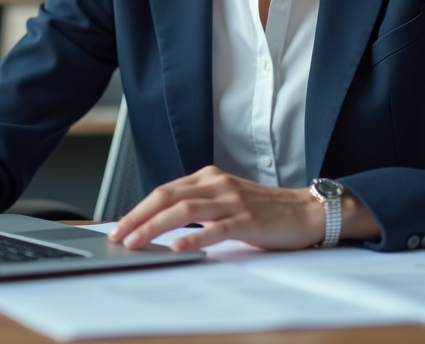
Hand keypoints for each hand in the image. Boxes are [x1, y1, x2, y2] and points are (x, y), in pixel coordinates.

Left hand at [107, 166, 378, 251]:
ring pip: (184, 210)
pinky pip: (215, 228)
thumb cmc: (265, 210)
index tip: (120, 225)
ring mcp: (232, 200)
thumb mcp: (226, 200)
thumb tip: (164, 225)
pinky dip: (194, 237)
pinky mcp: (247, 219)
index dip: (139, 208)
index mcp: (209, 177)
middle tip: (118, 235)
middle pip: (167, 196)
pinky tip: (178, 248)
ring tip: (136, 242)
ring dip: (155, 227)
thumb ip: (199, 206)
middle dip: (138, 216)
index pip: (165, 190)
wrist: (306, 211)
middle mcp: (217, 184)